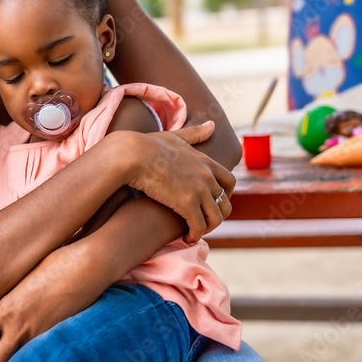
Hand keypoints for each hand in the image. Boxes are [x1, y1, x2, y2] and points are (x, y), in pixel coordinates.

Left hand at [0, 246, 98, 361]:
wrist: (88, 267)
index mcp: (7, 309)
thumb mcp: (22, 275)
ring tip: (22, 336)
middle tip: (2, 337)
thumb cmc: (55, 261)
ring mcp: (40, 336)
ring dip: (15, 355)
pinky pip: (39, 354)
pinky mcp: (57, 338)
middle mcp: (20, 328)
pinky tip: (42, 331)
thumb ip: (8, 297)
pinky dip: (36, 349)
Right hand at [114, 121, 235, 242]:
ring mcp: (199, 190)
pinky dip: (194, 235)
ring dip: (207, 228)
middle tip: (203, 221)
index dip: (225, 195)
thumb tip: (212, 125)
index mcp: (205, 161)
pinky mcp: (187, 204)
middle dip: (217, 215)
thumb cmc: (147, 145)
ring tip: (194, 232)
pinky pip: (199, 226)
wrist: (131, 155)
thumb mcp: (176, 136)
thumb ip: (195, 134)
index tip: (213, 202)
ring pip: (215, 218)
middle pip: (226, 203)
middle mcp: (207, 176)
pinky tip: (186, 237)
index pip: (230, 181)